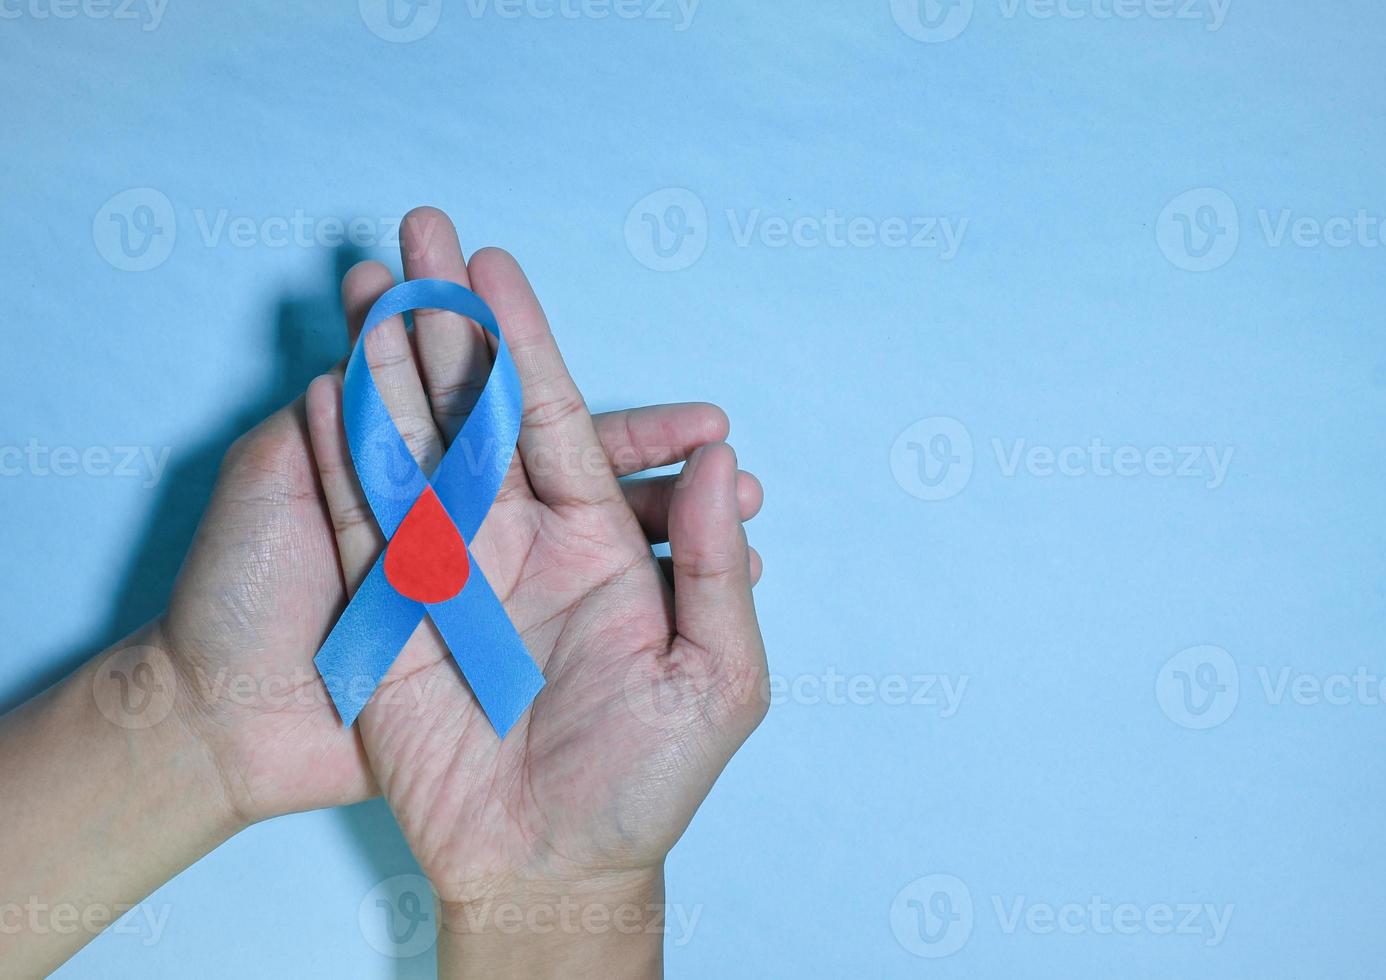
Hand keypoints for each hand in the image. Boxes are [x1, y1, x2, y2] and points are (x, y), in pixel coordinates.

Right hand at [303, 210, 769, 945]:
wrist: (554, 867)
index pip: (557, 422)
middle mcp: (519, 541)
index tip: (499, 269)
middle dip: (449, 327)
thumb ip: (717, 570)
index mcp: (597, 543)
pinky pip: (365, 525)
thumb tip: (728, 464)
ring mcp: (450, 573)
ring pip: (413, 452)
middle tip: (424, 233)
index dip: (526, 344)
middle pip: (476, 414)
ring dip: (389, 372)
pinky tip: (329, 386)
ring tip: (369, 287)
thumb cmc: (646, 783)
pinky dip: (344, 459)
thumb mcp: (715, 678)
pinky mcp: (394, 615)